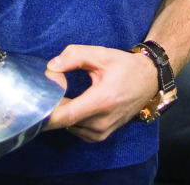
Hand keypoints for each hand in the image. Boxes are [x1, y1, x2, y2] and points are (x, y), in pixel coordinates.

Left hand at [43, 45, 158, 141]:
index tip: (40, 97)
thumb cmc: (125, 67)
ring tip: (66, 95)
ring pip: (69, 127)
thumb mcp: (102, 54)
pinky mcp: (101, 136)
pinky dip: (72, 120)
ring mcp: (102, 132)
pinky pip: (77, 130)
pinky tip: (77, 105)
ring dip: (63, 113)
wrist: (149, 81)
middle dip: (54, 105)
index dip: (47, 110)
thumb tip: (51, 67)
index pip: (65, 116)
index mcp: (101, 101)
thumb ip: (75, 56)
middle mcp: (101, 121)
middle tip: (54, 88)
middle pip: (64, 121)